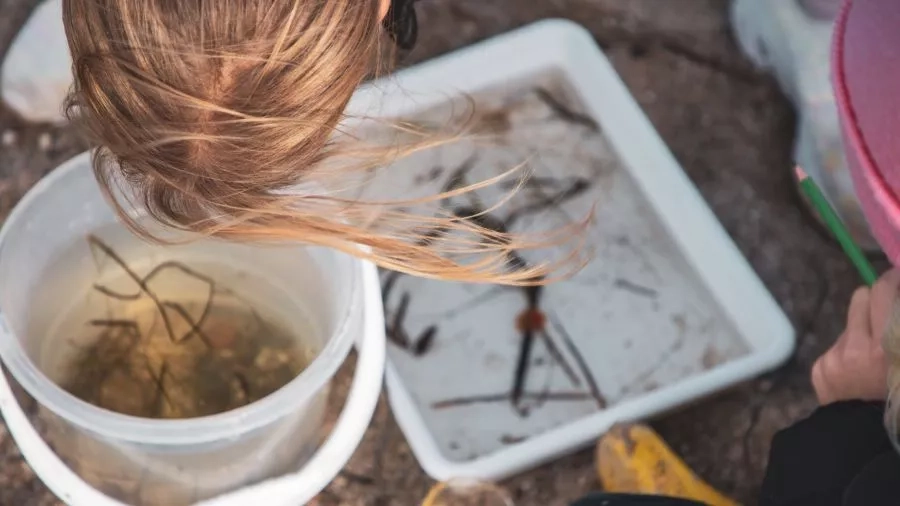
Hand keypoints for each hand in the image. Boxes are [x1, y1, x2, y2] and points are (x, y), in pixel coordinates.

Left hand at [811, 269, 899, 404]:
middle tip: (887, 306)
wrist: (868, 437)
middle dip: (876, 298)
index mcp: (889, 345)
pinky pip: (836, 346)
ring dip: (862, 328)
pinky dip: (847, 353)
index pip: (884, 291)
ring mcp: (836, 356)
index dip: (892, 281)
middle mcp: (859, 345)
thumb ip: (895, 327)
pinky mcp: (820, 367)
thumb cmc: (896, 396)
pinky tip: (857, 373)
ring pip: (850, 322)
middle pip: (863, 296)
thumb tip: (892, 306)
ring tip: (874, 351)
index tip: (896, 279)